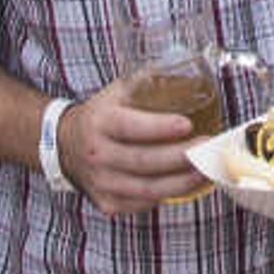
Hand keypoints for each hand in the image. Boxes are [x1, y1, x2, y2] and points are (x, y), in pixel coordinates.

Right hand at [63, 78, 203, 216]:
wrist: (65, 146)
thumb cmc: (100, 117)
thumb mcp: (115, 93)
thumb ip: (146, 84)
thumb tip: (188, 70)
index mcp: (98, 122)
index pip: (130, 127)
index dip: (159, 127)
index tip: (187, 124)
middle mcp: (96, 154)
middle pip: (144, 161)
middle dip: (181, 157)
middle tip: (207, 148)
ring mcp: (101, 182)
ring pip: (147, 189)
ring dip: (183, 182)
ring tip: (207, 169)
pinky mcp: (108, 202)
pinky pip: (144, 203)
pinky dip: (169, 195)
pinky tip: (189, 183)